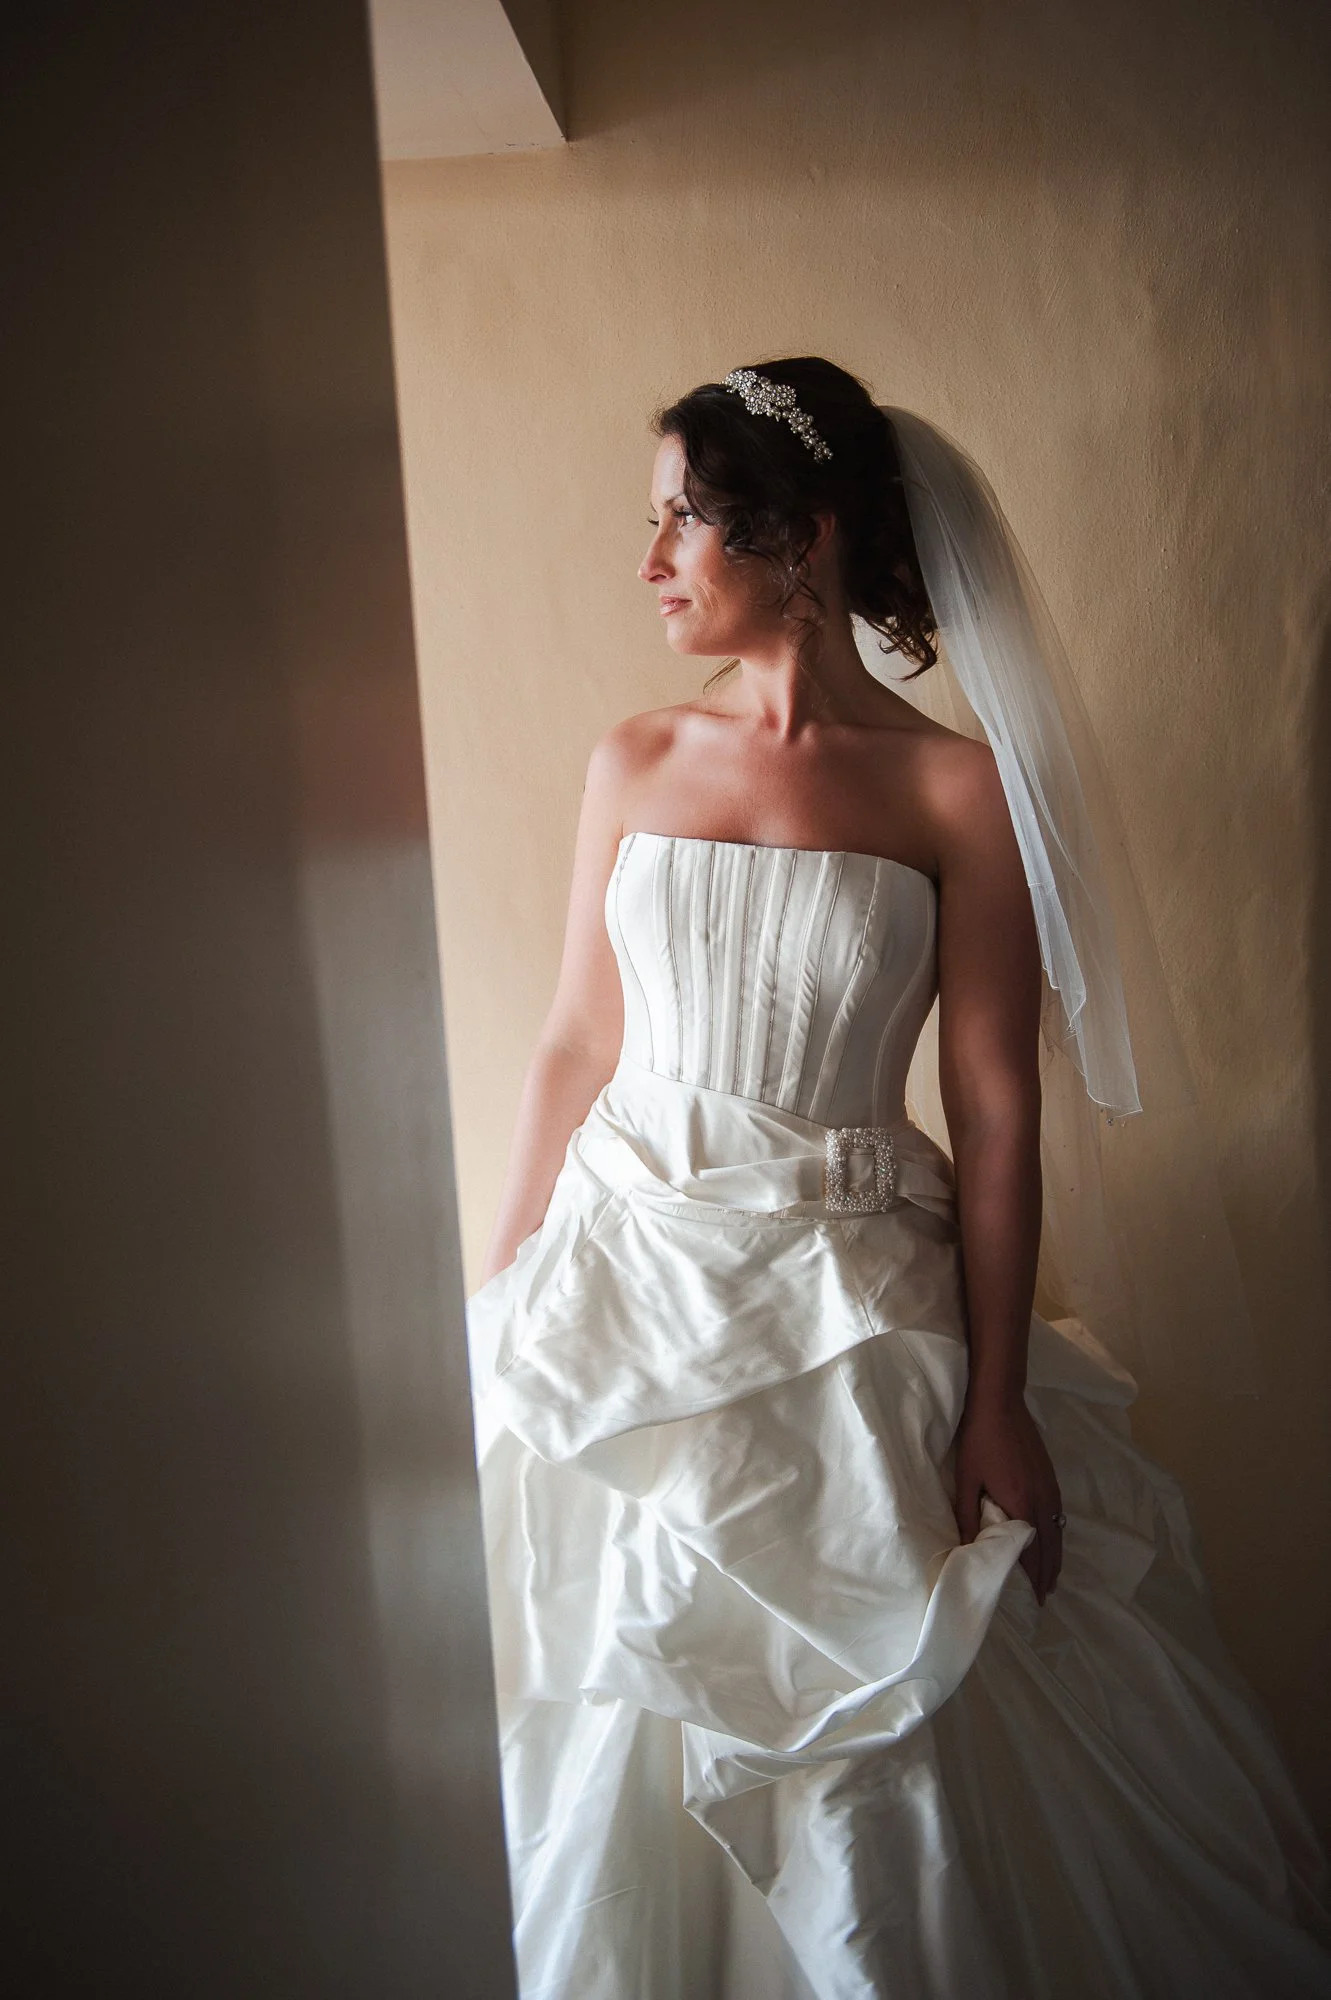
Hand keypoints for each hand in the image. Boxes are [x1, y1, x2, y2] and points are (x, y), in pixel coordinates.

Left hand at [953, 1393, 1063, 1604]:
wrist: (1000, 1402)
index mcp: (1022, 1504)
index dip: (1034, 1576)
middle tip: (1044, 1595)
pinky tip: (1052, 1538)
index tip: (1035, 1598)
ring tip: (1050, 1576)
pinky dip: (1057, 1534)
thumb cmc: (979, 1440)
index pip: (1032, 1551)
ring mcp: (1050, 1486)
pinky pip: (1059, 1515)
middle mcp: (1043, 1499)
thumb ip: (966, 1515)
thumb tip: (966, 1547)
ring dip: (1055, 1556)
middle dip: (1048, 1573)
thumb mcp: (967, 1479)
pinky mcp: (1051, 1476)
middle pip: (1051, 1546)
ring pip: (1058, 1531)